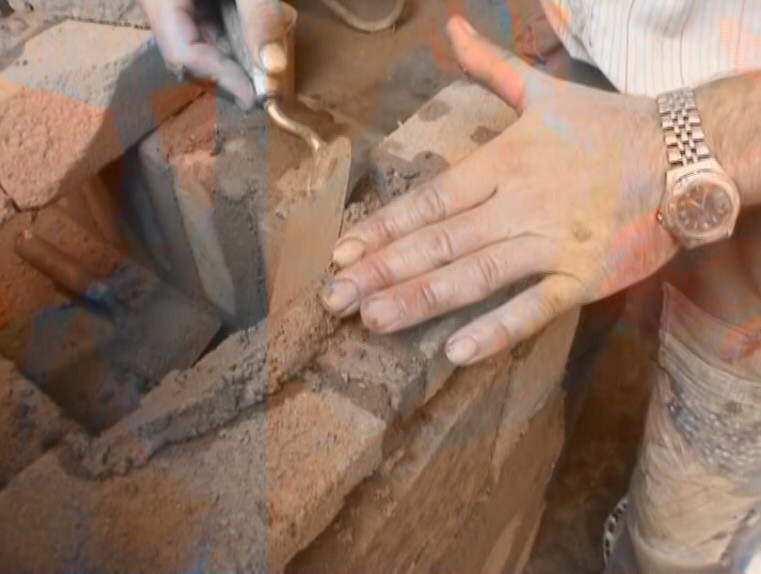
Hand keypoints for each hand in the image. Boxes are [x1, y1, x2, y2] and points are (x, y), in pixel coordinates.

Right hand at [141, 0, 286, 108]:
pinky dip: (231, 42)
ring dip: (232, 62)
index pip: (181, 54)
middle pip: (189, 56)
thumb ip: (259, 15)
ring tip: (262, 75)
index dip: (219, 78)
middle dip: (227, 76)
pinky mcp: (188, 3)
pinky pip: (204, 30)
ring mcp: (172, 5)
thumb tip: (273, 66)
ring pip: (198, 46)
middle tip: (262, 92)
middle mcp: (159, 5)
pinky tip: (253, 51)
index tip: (253, 97)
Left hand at [321, 16, 679, 364]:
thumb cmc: (610, 126)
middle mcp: (520, 203)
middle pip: (440, 240)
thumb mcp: (545, 90)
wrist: (687, 153)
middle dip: (384, 269)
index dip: (385, 225)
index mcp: (504, 162)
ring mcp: (552, 243)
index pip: (431, 199)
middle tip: (335, 298)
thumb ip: (491, 65)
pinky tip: (457, 351)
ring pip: (476, 274)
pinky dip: (498, 330)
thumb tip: (452, 26)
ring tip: (374, 320)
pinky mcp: (584, 277)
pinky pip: (536, 308)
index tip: (343, 251)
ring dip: (423, 298)